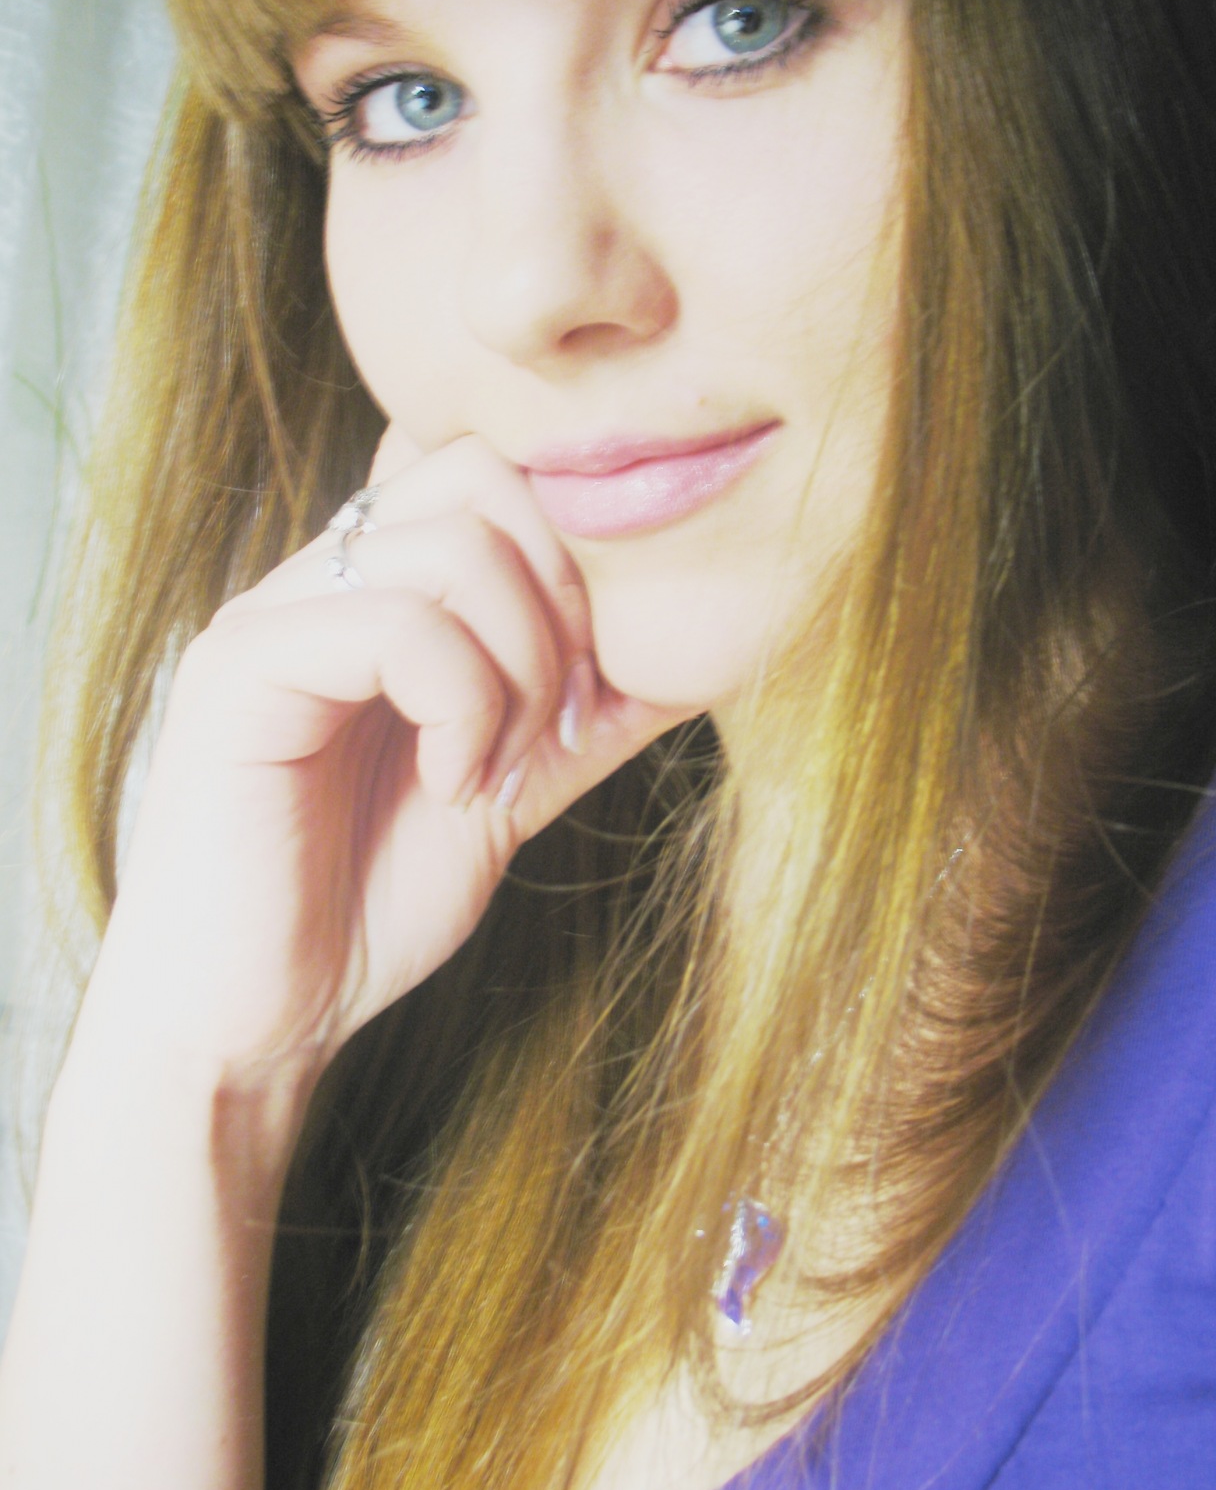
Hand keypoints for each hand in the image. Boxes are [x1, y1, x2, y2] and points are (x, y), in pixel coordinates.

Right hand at [84, 428, 698, 1089]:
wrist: (252, 1022)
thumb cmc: (366, 903)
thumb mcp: (515, 785)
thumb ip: (587, 708)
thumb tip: (701, 649)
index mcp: (378, 584)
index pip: (499, 468)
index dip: (580, 557)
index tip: (594, 684)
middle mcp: (321, 572)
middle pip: (486, 472)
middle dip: (565, 597)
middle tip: (561, 719)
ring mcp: (275, 608)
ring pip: (457, 544)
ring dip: (520, 666)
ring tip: (500, 768)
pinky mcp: (240, 664)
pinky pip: (397, 623)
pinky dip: (461, 707)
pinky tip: (450, 786)